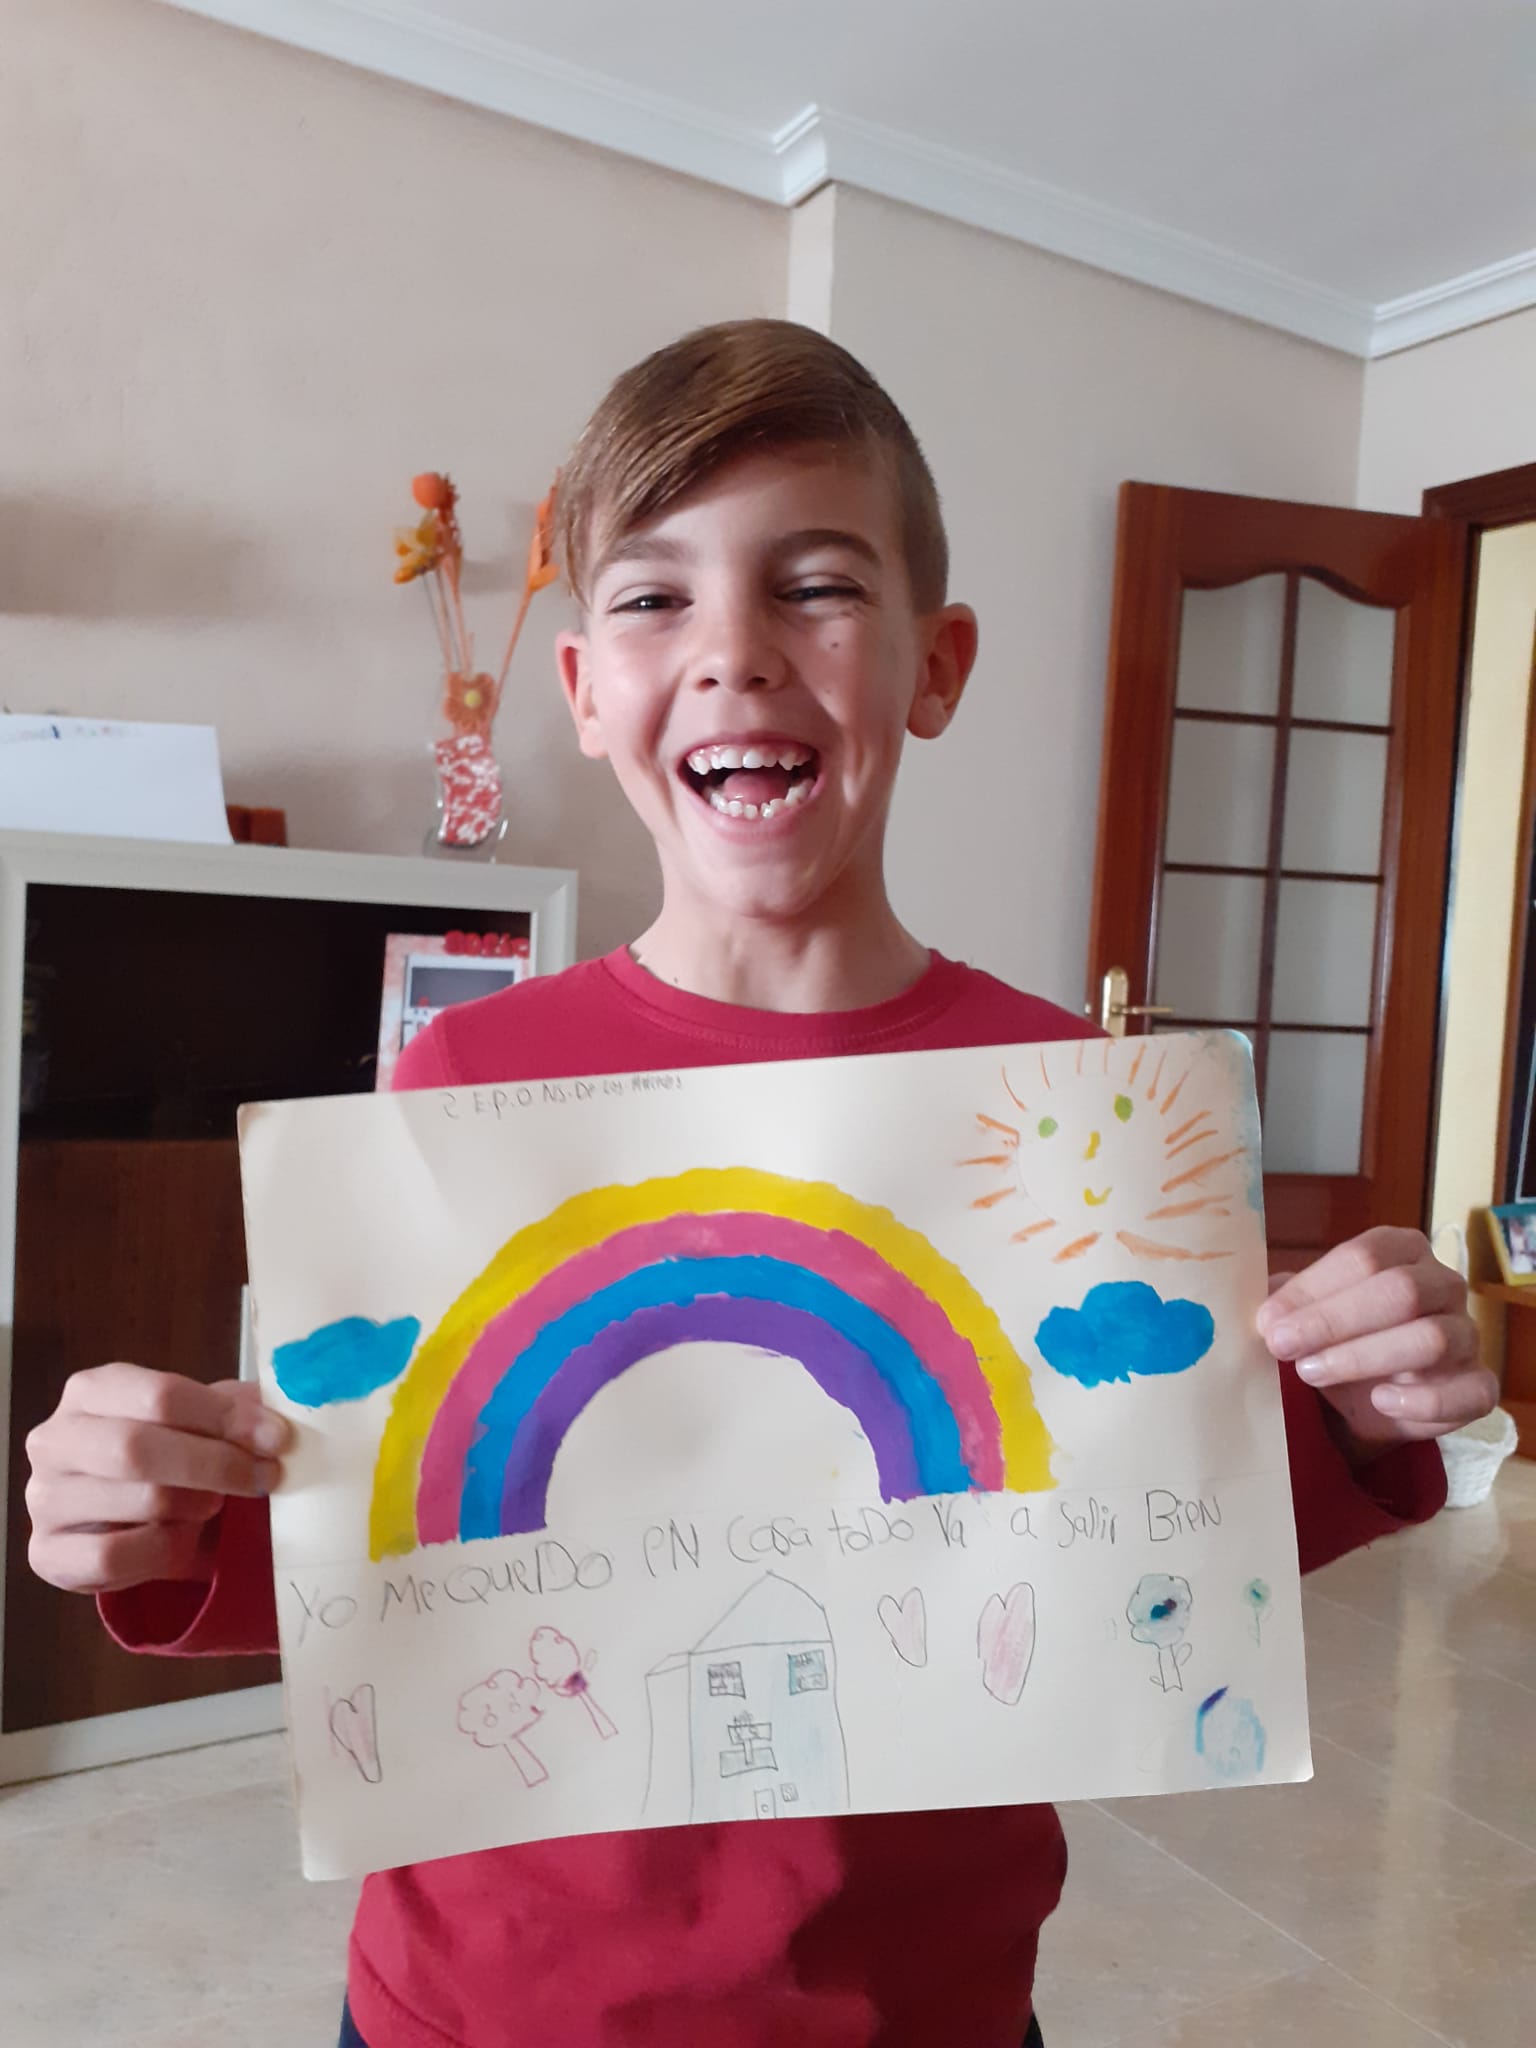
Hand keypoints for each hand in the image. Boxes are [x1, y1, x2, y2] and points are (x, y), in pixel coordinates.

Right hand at [25, 1364, 291, 1594]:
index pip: (160, 1394)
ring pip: (136, 1502)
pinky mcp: (46, 1553)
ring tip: (212, 1504)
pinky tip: (178, 1538)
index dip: (224, 1417)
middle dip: (215, 1464)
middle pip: (139, 1448)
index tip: (275, 1437)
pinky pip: (115, 1556)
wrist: (125, 1520)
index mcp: (91, 1391)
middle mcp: (55, 1439)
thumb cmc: (164, 1457)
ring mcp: (43, 1498)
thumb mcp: (197, 1421)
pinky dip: (162, 1549)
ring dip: (194, 1506)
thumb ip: (231, 1410)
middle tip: (263, 1476)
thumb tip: (268, 1413)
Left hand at [1257, 1227, 1496, 1461]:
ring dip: (1363, 1357)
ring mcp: (1466, 1335)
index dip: (1314, 1289)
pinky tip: (1381, 1401)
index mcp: (1402, 1250)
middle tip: (1283, 1346)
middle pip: (1400, 1291)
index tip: (1269, 1320)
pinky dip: (1423, 1401)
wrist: (1364, 1399)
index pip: (1364, 1257)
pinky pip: (1467, 1392)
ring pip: (1430, 1339)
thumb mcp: (1305, 1313)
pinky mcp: (1479, 1386)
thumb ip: (1285, 1302)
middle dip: (1333, 1321)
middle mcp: (1442, 1285)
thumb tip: (1264, 1311)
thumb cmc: (1334, 1340)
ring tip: (1311, 1373)